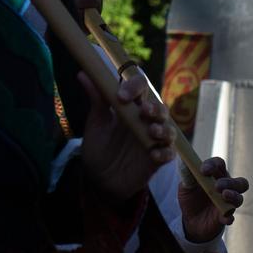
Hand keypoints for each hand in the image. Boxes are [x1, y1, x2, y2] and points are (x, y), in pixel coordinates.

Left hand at [78, 69, 173, 202]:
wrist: (97, 179)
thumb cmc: (98, 146)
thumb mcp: (96, 122)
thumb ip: (96, 99)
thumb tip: (84, 73)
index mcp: (131, 107)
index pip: (141, 89)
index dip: (134, 88)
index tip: (121, 96)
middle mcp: (145, 121)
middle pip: (160, 108)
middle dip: (155, 108)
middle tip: (144, 110)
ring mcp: (153, 140)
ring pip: (169, 130)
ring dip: (163, 129)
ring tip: (152, 131)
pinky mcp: (157, 160)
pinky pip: (168, 154)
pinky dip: (164, 153)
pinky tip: (154, 154)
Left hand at [177, 156, 248, 244]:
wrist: (190, 220)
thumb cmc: (190, 198)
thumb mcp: (185, 186)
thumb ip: (186, 175)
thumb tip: (183, 161)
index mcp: (216, 175)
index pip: (219, 164)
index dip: (213, 165)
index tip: (204, 170)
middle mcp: (226, 187)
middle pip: (238, 181)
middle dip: (229, 182)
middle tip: (217, 186)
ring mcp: (228, 203)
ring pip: (239, 198)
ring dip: (233, 196)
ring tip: (224, 195)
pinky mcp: (225, 217)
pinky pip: (230, 217)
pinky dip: (228, 217)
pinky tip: (224, 217)